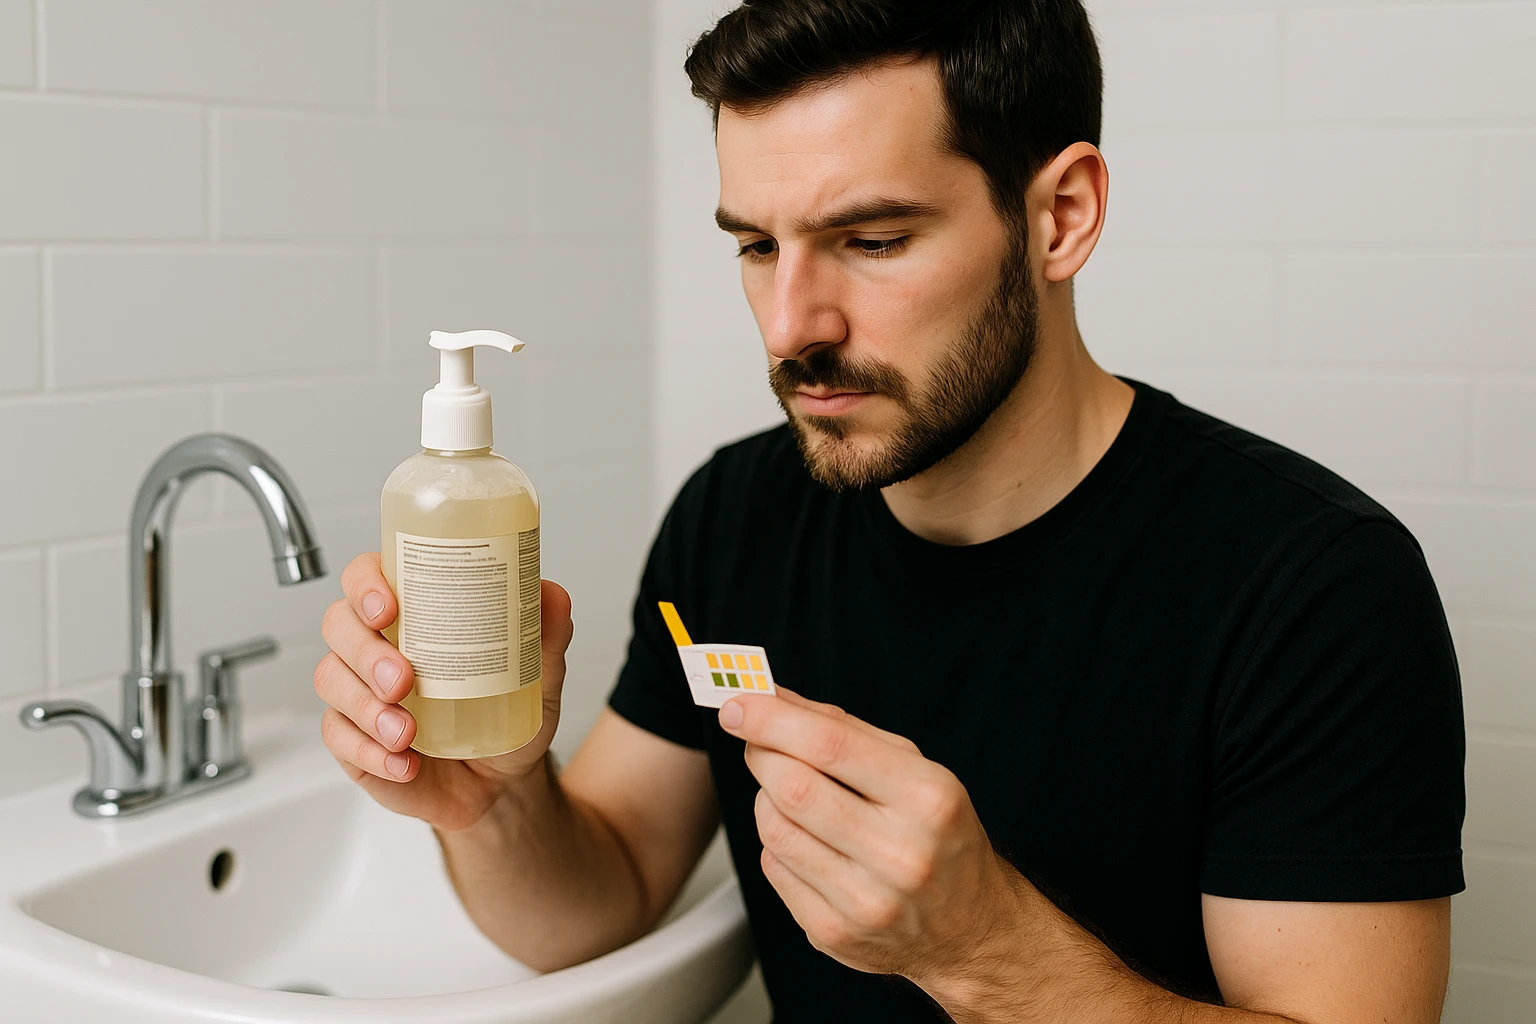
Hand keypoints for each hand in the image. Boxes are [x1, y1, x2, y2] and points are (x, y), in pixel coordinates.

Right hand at [315, 552, 574, 832]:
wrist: (501, 783)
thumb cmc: (507, 715)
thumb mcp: (537, 677)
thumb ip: (545, 636)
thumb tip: (552, 596)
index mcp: (412, 612)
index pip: (368, 577)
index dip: (366, 585)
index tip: (389, 608)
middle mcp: (376, 645)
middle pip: (339, 625)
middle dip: (365, 651)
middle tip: (402, 679)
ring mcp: (358, 692)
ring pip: (332, 681)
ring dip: (366, 707)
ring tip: (406, 732)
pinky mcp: (352, 740)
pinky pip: (339, 739)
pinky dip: (369, 752)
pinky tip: (403, 763)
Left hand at [718, 688, 1024, 989]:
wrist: (969, 928)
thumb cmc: (939, 836)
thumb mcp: (916, 771)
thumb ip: (844, 730)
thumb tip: (774, 698)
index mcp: (928, 799)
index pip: (830, 746)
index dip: (772, 720)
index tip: (737, 703)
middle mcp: (900, 853)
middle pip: (794, 787)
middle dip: (761, 754)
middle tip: (758, 742)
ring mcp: (865, 900)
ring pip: (775, 828)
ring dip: (767, 799)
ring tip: (795, 796)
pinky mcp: (834, 933)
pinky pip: (774, 869)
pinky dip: (778, 843)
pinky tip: (808, 840)